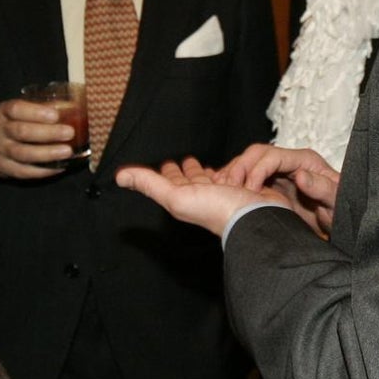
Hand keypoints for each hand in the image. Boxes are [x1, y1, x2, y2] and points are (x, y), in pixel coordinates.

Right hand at [0, 99, 80, 179]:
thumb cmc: (8, 124)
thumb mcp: (16, 112)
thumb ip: (39, 109)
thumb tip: (70, 107)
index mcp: (4, 113)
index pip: (16, 109)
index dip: (36, 112)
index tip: (55, 115)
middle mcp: (0, 131)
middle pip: (22, 132)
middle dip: (48, 133)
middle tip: (69, 132)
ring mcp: (0, 152)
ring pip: (23, 154)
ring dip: (47, 153)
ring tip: (67, 151)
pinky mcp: (5, 169)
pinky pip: (24, 172)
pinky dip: (43, 170)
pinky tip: (60, 166)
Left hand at [116, 156, 289, 236]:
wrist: (260, 219)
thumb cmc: (219, 212)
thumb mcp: (177, 197)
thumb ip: (150, 185)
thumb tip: (119, 176)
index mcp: (189, 197)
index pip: (175, 181)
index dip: (169, 172)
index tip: (167, 163)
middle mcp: (208, 195)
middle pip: (194, 179)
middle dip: (189, 170)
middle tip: (185, 159)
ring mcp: (228, 193)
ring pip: (214, 179)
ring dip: (209, 171)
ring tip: (206, 164)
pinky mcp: (249, 188)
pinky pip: (238, 176)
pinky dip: (235, 172)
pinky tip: (234, 171)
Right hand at [218, 144, 339, 237]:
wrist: (340, 226)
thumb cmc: (342, 214)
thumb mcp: (337, 203)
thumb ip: (322, 188)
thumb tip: (300, 175)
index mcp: (306, 162)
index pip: (273, 156)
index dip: (257, 170)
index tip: (249, 190)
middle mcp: (292, 163)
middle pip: (257, 153)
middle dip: (240, 167)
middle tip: (230, 188)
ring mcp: (281, 173)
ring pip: (249, 162)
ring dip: (234, 173)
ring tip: (224, 191)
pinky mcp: (273, 185)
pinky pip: (249, 176)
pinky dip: (236, 182)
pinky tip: (228, 193)